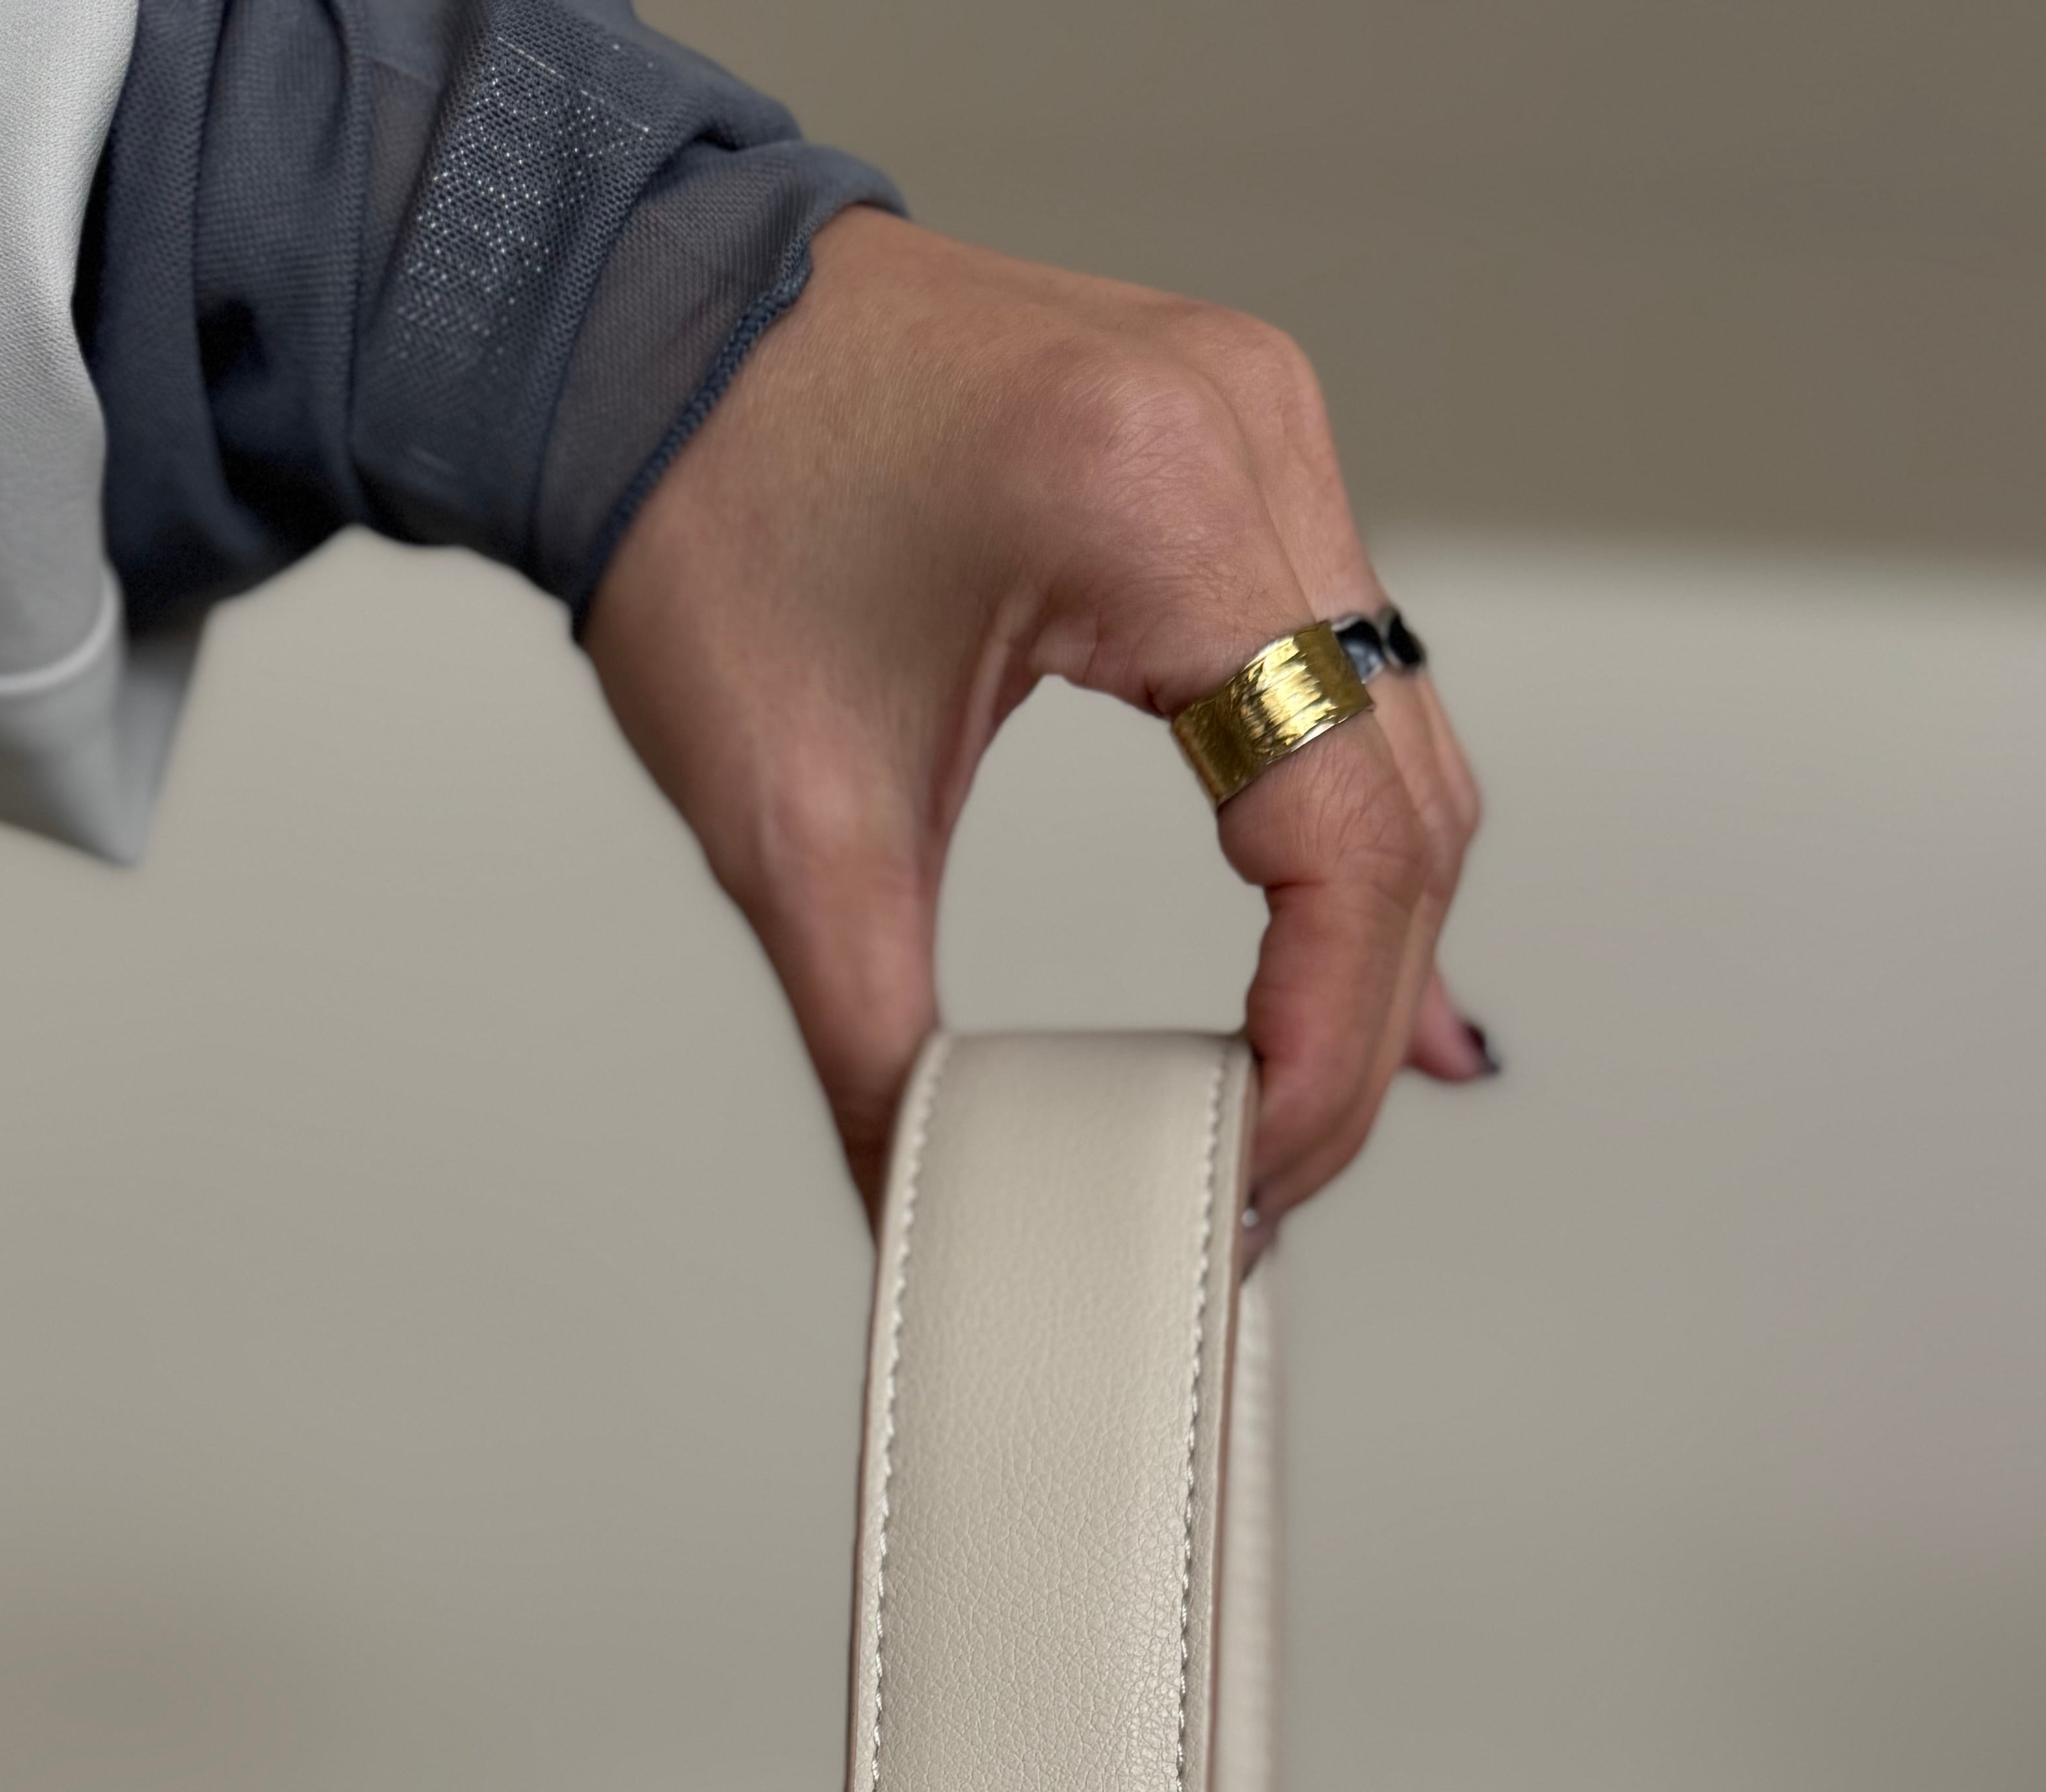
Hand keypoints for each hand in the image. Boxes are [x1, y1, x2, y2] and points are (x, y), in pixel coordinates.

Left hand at [583, 211, 1486, 1225]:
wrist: (640, 326)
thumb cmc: (696, 503)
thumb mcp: (789, 821)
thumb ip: (879, 1047)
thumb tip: (931, 1210)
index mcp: (1153, 503)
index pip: (1345, 835)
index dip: (1324, 1043)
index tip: (1255, 1171)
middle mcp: (1249, 436)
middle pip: (1404, 807)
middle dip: (1347, 1027)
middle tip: (1261, 1179)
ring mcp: (1265, 427)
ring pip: (1403, 751)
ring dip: (1365, 944)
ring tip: (1284, 1102)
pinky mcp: (1243, 451)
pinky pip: (1357, 678)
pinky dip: (1350, 835)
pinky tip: (1359, 972)